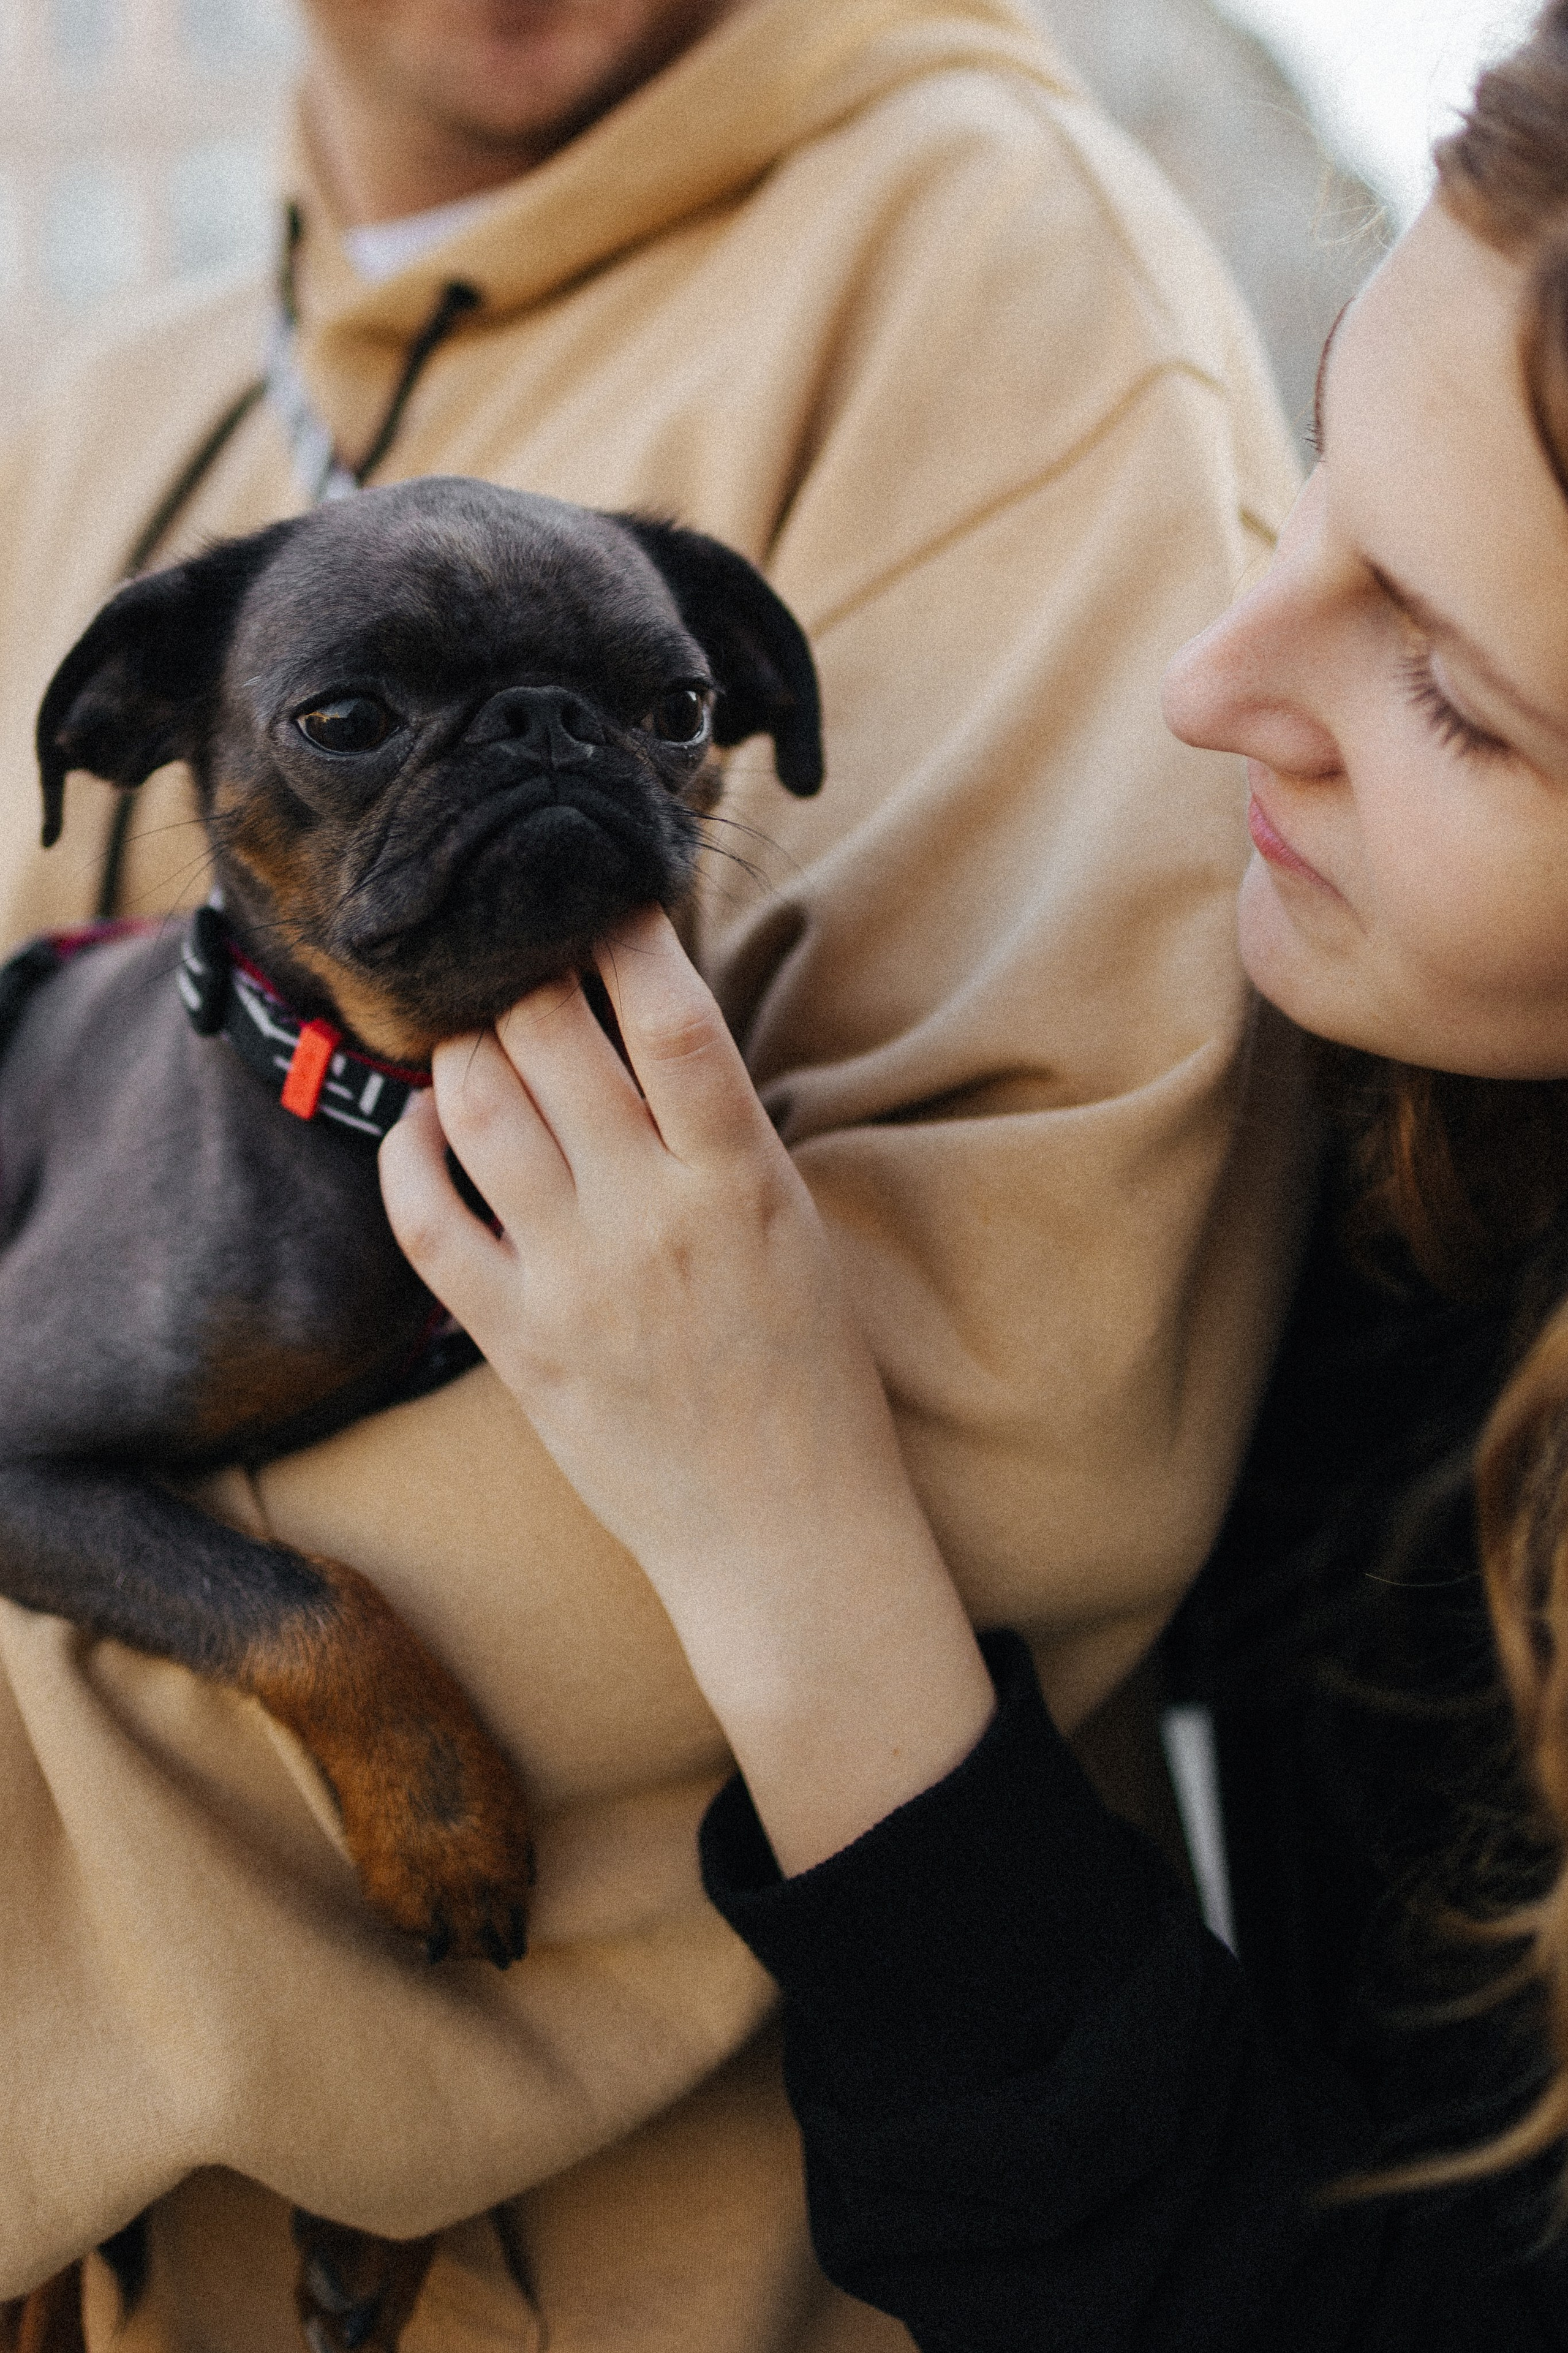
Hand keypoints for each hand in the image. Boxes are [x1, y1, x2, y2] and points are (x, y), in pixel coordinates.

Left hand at [380, 908, 992, 1870]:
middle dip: (522, 976)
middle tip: (518, 960)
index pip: (672, 1016)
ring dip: (461, 1049)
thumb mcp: (794, 1227)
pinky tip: (424, 1123)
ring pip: (477, 1110)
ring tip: (472, 1034)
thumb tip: (643, 1024)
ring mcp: (576, 1283)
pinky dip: (409, 1153)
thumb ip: (721, 1134)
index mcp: (743, 1180)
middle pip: (549, 1040)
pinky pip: (426, 1224)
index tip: (601, 898)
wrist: (787, 1534)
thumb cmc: (809, 1375)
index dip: (624, 934)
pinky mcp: (517, 1345)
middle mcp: (654, 1218)